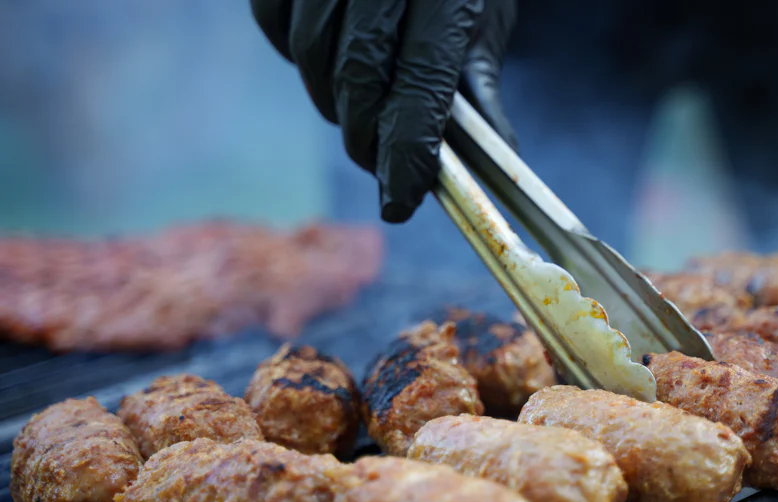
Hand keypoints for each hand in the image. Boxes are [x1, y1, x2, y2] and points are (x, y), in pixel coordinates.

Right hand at [251, 0, 517, 222]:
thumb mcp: (487, 10)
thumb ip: (481, 84)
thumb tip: (498, 164)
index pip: (420, 84)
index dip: (406, 152)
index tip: (400, 201)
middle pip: (356, 76)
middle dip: (365, 136)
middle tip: (381, 165)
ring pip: (310, 54)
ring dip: (332, 101)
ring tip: (360, 114)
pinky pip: (273, 22)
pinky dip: (298, 56)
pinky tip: (329, 61)